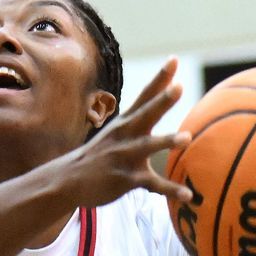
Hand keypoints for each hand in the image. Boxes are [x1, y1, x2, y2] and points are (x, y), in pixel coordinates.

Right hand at [58, 57, 192, 207]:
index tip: (173, 59)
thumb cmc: (97, 155)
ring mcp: (124, 157)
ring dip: (166, 141)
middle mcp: (125, 136)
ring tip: (187, 137)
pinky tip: (188, 195)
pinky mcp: (125, 179)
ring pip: (148, 147)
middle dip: (162, 101)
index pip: (145, 96)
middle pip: (146, 115)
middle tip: (179, 87)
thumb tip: (157, 103)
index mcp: (125, 123)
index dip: (160, 78)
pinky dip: (170, 190)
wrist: (67, 180)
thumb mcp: (115, 133)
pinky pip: (152, 184)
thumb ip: (138, 119)